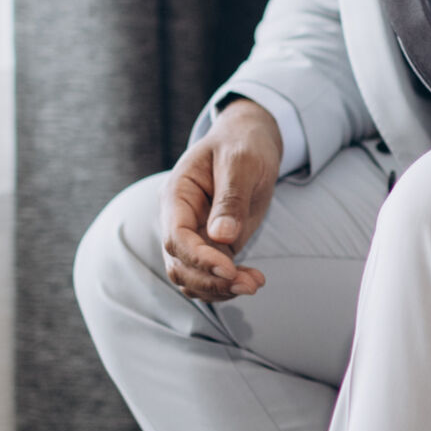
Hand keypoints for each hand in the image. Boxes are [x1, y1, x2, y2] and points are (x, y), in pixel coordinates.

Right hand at [161, 100, 282, 298]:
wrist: (249, 141)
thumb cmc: (242, 144)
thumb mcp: (241, 162)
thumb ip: (231, 197)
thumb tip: (222, 236)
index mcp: (177, 194)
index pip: (175, 237)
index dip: (199, 258)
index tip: (229, 268)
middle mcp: (179, 218)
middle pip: (179, 265)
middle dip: (211, 280)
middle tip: (248, 285)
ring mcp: (195, 235)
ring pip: (192, 277)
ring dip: (220, 289)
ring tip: (254, 284)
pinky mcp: (214, 245)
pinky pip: (211, 275)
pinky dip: (228, 284)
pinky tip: (253, 279)